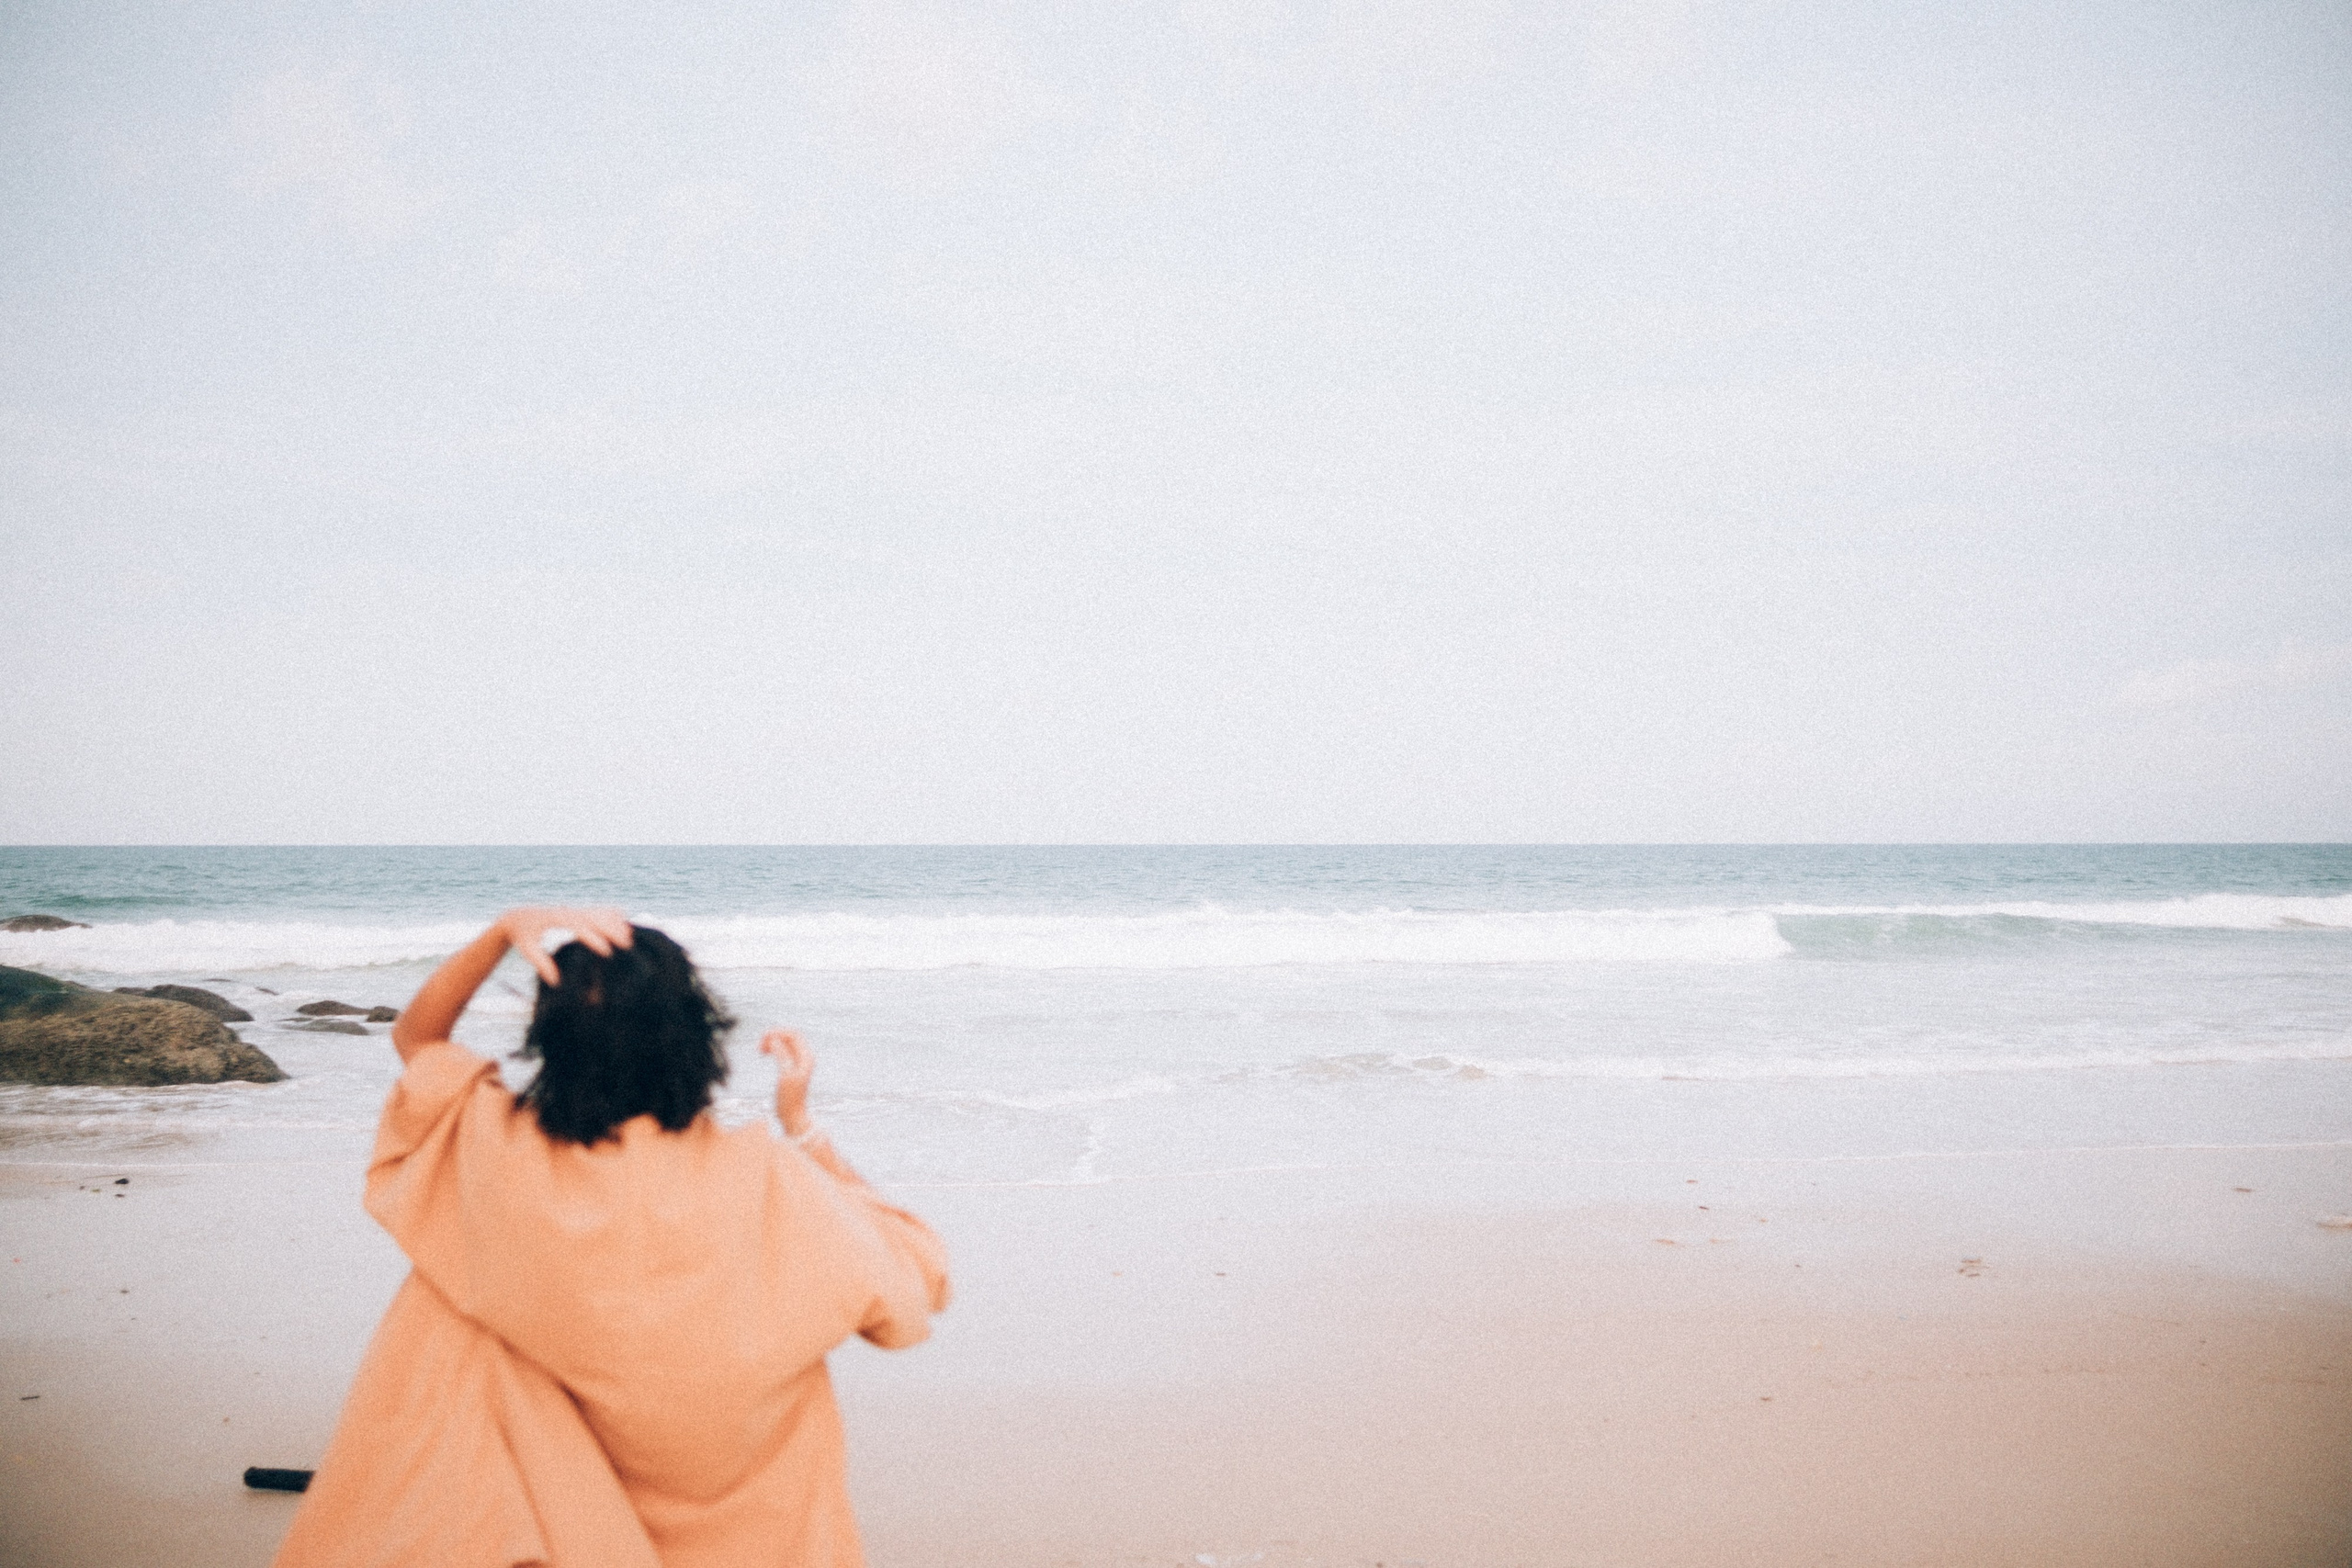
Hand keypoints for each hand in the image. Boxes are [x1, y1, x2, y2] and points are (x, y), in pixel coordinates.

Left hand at [498, 906, 633, 984]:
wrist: (520, 916)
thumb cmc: (523, 936)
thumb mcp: (527, 950)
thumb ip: (541, 964)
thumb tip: (556, 981)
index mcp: (557, 920)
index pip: (580, 927)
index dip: (594, 939)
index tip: (607, 952)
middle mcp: (569, 912)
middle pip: (596, 917)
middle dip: (612, 930)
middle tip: (627, 946)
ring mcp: (576, 910)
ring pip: (601, 912)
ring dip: (616, 923)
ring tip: (631, 938)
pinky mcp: (580, 911)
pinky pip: (601, 910)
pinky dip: (614, 916)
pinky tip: (626, 924)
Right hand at [760, 1029, 814, 1137]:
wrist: (792, 1116)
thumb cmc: (789, 1098)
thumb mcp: (785, 1075)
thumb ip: (781, 1055)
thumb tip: (774, 1039)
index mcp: (806, 1057)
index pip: (793, 1034)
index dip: (778, 1032)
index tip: (763, 1039)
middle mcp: (805, 1057)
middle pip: (789, 1036)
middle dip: (774, 1036)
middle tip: (760, 1045)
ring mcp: (798, 1062)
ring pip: (785, 1042)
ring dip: (772, 1042)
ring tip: (760, 1050)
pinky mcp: (791, 1067)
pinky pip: (783, 1050)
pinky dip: (773, 1049)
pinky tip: (764, 1054)